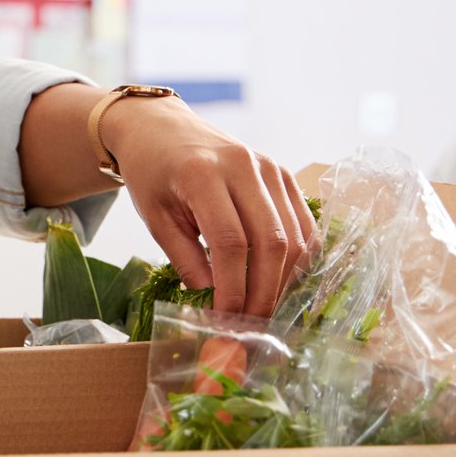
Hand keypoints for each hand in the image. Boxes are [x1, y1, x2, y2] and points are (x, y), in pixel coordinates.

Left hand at [100, 97, 319, 317]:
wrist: (160, 129)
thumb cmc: (152, 175)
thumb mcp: (156, 219)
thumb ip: (187, 262)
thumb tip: (215, 308)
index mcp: (202, 174)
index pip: (230, 243)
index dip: (233, 289)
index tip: (224, 322)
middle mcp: (243, 166)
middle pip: (271, 242)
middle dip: (262, 293)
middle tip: (248, 326)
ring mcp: (270, 168)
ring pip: (294, 237)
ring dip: (283, 282)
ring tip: (261, 310)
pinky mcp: (284, 174)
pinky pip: (303, 225)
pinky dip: (297, 259)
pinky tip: (278, 283)